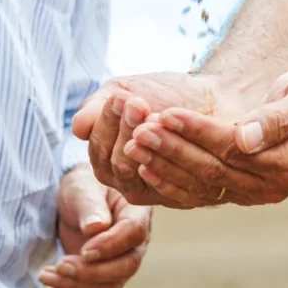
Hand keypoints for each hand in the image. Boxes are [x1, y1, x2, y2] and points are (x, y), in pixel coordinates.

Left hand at [39, 164, 150, 287]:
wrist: (77, 199)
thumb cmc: (83, 187)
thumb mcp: (83, 188)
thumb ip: (90, 205)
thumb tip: (96, 228)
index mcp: (137, 212)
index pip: (133, 232)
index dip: (110, 245)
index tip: (84, 251)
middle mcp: (136, 241)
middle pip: (126, 266)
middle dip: (91, 272)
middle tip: (60, 265)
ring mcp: (124, 260)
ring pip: (110, 285)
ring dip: (77, 286)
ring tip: (45, 276)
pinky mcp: (108, 276)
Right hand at [72, 72, 243, 206]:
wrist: (209, 95)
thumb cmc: (161, 94)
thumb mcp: (124, 92)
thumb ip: (98, 107)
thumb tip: (78, 128)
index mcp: (107, 159)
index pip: (99, 148)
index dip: (107, 122)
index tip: (121, 97)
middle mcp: (128, 181)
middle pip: (119, 164)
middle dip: (127, 130)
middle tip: (139, 104)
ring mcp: (156, 191)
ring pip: (145, 171)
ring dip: (150, 141)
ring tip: (155, 114)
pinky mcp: (186, 195)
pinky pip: (177, 183)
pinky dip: (175, 155)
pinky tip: (175, 131)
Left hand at [121, 67, 287, 207]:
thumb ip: (275, 119)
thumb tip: (244, 139)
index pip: (233, 150)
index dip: (198, 132)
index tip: (166, 114)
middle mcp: (271, 188)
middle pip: (213, 170)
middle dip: (173, 149)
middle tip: (139, 131)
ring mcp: (254, 194)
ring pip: (201, 183)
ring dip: (165, 164)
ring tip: (135, 143)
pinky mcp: (238, 191)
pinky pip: (200, 191)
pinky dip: (171, 181)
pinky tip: (145, 167)